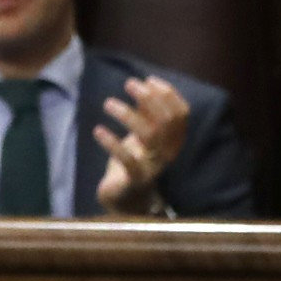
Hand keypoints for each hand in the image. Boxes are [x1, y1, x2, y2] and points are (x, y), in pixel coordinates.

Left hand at [89, 73, 192, 213]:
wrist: (126, 200)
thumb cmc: (134, 161)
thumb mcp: (141, 135)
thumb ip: (146, 114)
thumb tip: (143, 85)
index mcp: (174, 140)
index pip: (181, 113)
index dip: (167, 94)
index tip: (147, 80)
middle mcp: (168, 152)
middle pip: (167, 120)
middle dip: (149, 98)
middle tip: (128, 84)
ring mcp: (154, 167)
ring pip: (150, 135)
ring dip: (128, 115)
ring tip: (108, 103)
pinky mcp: (135, 180)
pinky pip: (127, 159)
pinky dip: (112, 142)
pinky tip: (98, 130)